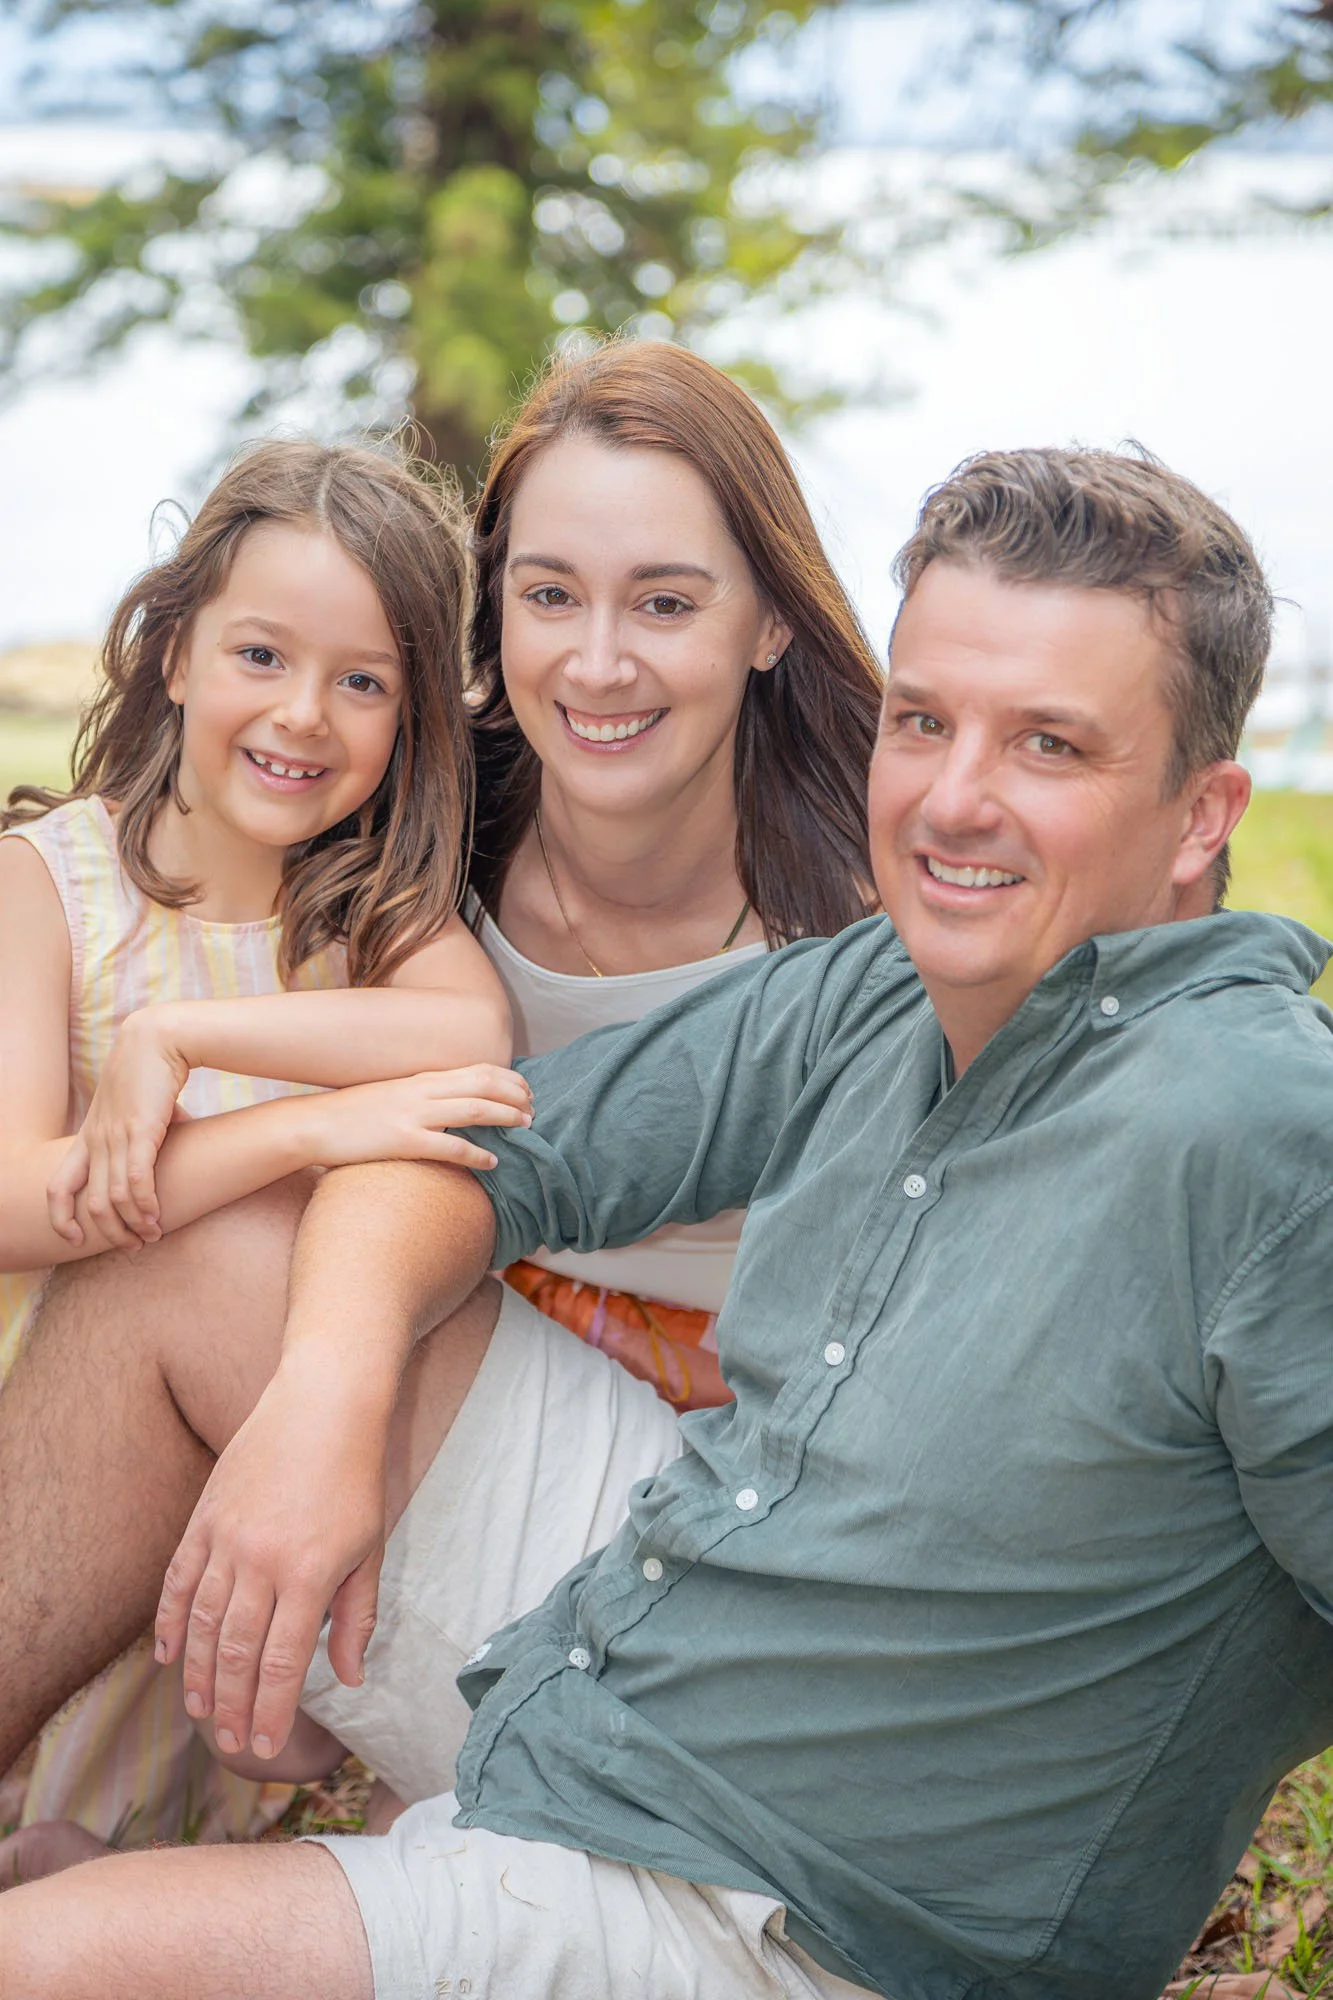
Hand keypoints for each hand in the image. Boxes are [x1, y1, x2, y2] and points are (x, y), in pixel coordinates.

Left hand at [47, 1008, 188, 1246]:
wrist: (158, 1039)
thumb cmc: (150, 1072)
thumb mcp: (137, 1108)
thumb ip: (147, 1130)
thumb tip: (177, 1136)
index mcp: (88, 1137)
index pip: (57, 1187)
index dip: (60, 1218)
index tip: (76, 1238)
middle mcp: (96, 1140)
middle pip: (89, 1203)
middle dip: (109, 1233)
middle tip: (131, 1247)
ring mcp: (115, 1136)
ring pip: (113, 1198)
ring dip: (132, 1224)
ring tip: (151, 1236)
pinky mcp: (141, 1131)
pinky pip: (136, 1180)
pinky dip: (145, 1205)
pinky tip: (157, 1217)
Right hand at [154, 1363, 387, 1760]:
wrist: (323, 1403)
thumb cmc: (355, 1477)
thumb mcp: (369, 1548)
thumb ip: (357, 1617)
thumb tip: (349, 1678)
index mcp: (309, 1573)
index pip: (283, 1661)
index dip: (272, 1710)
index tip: (267, 1748)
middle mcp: (261, 1561)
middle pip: (238, 1652)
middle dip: (234, 1706)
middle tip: (233, 1744)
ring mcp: (226, 1538)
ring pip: (203, 1623)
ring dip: (200, 1675)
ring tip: (201, 1713)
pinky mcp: (204, 1518)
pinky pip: (178, 1580)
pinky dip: (170, 1622)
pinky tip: (167, 1657)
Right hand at [302, 1064, 532, 1172]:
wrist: (313, 1125)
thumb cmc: (352, 1115)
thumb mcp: (393, 1096)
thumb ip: (423, 1097)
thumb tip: (451, 1106)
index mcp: (421, 1079)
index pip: (476, 1069)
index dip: (507, 1079)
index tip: (526, 1090)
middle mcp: (422, 1091)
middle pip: (484, 1084)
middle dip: (515, 1095)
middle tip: (535, 1110)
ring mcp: (413, 1115)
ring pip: (475, 1109)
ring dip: (506, 1117)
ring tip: (526, 1128)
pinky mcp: (403, 1141)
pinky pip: (450, 1146)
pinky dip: (477, 1154)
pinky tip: (492, 1163)